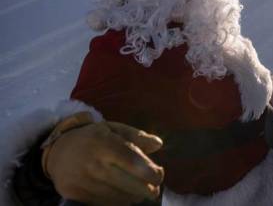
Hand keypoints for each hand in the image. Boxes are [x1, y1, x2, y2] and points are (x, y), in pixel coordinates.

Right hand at [45, 118, 163, 204]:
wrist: (58, 150)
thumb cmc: (93, 138)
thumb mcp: (114, 129)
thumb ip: (137, 136)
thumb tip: (158, 144)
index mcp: (104, 142)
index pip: (133, 161)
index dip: (151, 172)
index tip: (159, 175)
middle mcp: (92, 162)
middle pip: (128, 183)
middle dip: (147, 188)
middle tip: (154, 189)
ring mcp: (82, 180)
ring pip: (118, 196)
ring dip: (134, 196)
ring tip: (141, 192)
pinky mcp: (74, 194)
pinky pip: (104, 203)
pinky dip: (118, 202)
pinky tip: (125, 197)